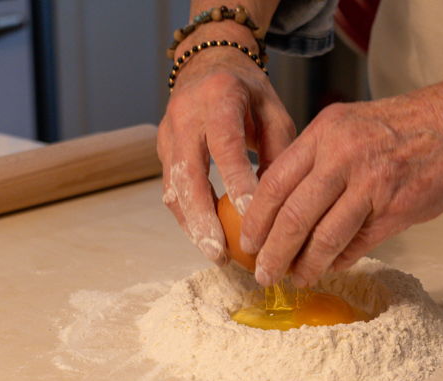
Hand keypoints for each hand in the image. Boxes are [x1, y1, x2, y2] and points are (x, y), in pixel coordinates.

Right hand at [158, 35, 294, 264]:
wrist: (208, 65)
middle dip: (202, 216)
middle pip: (187, 171)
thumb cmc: (250, 94)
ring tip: (215, 254)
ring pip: (173, 187)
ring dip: (192, 224)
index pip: (224, 143)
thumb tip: (280, 202)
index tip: (249, 213)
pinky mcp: (162, 151)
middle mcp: (186, 114)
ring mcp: (167, 133)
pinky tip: (206, 240)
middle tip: (220, 251)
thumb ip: (279, 152)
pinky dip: (188, 218)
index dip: (234, 179)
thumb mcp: (274, 112)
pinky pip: (171, 190)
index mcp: (219, 96)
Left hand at [241, 49, 442, 287]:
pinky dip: (340, 260)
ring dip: (306, 266)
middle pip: (292, 216)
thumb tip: (286, 204)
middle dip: (272, 253)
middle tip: (263, 273)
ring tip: (296, 278)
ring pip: (323, 238)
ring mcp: (371, 185)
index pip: (273, 182)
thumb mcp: (349, 124)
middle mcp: (343, 156)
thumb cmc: (405, 123)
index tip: (247, 242)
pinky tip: (332, 267)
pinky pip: (358, 245)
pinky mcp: (397, 210)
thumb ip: (317, 159)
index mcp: (325, 132)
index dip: (256, 219)